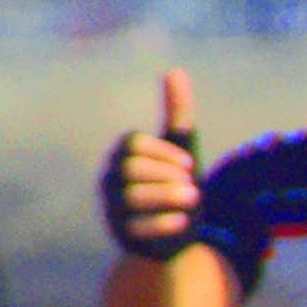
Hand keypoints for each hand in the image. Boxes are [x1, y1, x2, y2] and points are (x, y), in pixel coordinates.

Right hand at [101, 67, 202, 258]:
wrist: (177, 232)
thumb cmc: (176, 183)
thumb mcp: (181, 150)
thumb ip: (178, 114)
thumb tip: (175, 71)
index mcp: (124, 156)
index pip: (133, 144)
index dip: (164, 152)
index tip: (189, 164)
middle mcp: (112, 180)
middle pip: (130, 169)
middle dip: (165, 174)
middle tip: (192, 184)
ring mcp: (114, 208)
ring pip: (131, 197)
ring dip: (167, 196)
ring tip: (194, 198)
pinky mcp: (122, 235)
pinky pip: (135, 228)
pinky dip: (161, 224)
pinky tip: (183, 222)